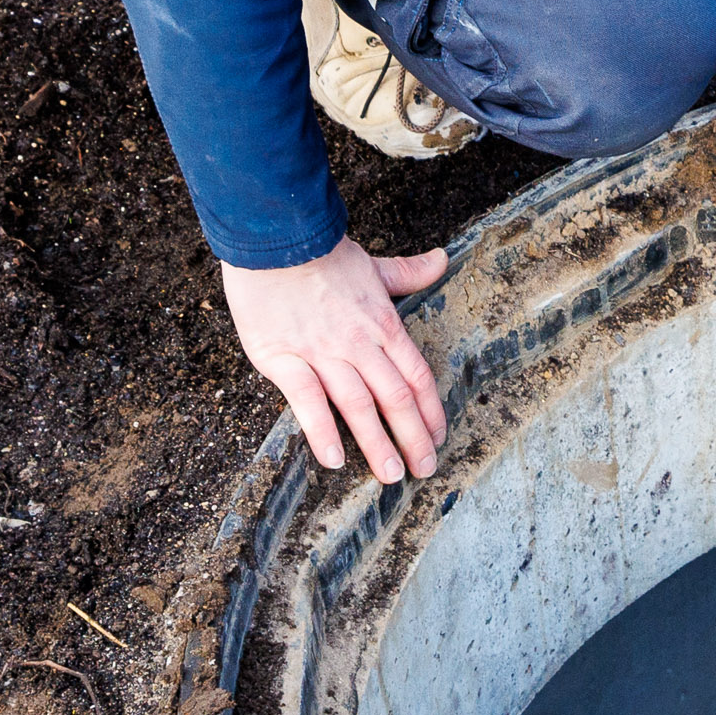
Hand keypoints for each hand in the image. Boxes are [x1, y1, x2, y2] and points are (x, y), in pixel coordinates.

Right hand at [221, 240, 454, 482]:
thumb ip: (408, 272)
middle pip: (395, 398)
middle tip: (423, 470)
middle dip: (413, 438)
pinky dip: (322, 432)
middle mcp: (359, 344)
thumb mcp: (372, 264)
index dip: (431, 411)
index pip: (417, 376)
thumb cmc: (321, 254)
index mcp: (383, 324)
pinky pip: (307, 400)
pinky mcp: (283, 358)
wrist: (274, 239)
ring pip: (358, 405)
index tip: (438, 438)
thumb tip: (441, 260)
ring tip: (389, 475)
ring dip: (377, 444)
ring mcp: (322, 352)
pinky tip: (334, 460)